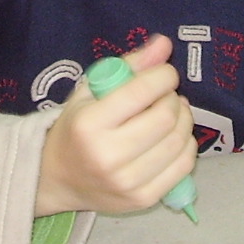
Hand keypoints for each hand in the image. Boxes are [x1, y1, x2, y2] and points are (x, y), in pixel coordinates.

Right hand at [36, 34, 197, 216]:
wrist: (57, 178)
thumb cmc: (76, 127)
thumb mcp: (91, 90)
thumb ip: (129, 65)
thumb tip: (164, 44)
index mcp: (89, 124)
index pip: (141, 91)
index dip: (163, 76)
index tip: (165, 74)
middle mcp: (107, 156)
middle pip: (165, 118)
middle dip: (173, 98)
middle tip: (166, 95)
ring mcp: (126, 182)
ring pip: (178, 142)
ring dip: (184, 120)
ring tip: (172, 113)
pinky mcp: (142, 199)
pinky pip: (183, 167)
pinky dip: (186, 146)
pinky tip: (174, 137)